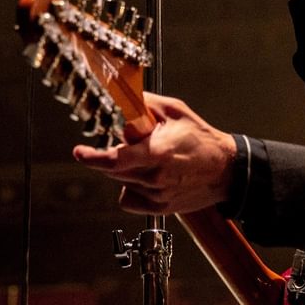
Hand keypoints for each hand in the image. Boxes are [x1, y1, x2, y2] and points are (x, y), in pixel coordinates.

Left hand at [72, 92, 236, 214]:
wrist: (225, 171)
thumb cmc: (200, 138)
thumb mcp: (174, 111)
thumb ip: (143, 104)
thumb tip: (119, 96)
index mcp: (157, 152)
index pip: (116, 159)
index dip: (93, 157)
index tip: (79, 152)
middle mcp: (155, 177)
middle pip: (114, 169)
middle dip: (114, 154)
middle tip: (134, 143)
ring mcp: (157, 195)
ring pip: (121, 182)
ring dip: (125, 169)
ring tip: (151, 159)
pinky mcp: (159, 208)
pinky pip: (129, 199)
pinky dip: (131, 187)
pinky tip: (147, 177)